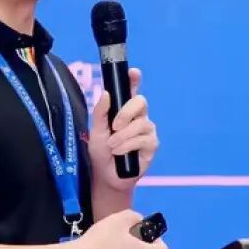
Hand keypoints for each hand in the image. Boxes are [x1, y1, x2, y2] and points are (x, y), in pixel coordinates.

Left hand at [88, 68, 158, 192]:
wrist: (106, 175)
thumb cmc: (101, 151)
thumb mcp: (96, 130)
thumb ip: (100, 112)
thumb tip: (106, 93)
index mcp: (125, 109)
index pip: (132, 89)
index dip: (134, 79)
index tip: (133, 73)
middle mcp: (139, 116)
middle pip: (141, 101)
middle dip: (126, 112)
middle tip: (114, 126)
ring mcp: (147, 130)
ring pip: (140, 124)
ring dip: (122, 136)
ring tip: (112, 146)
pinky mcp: (152, 145)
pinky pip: (142, 139)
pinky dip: (127, 146)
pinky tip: (119, 153)